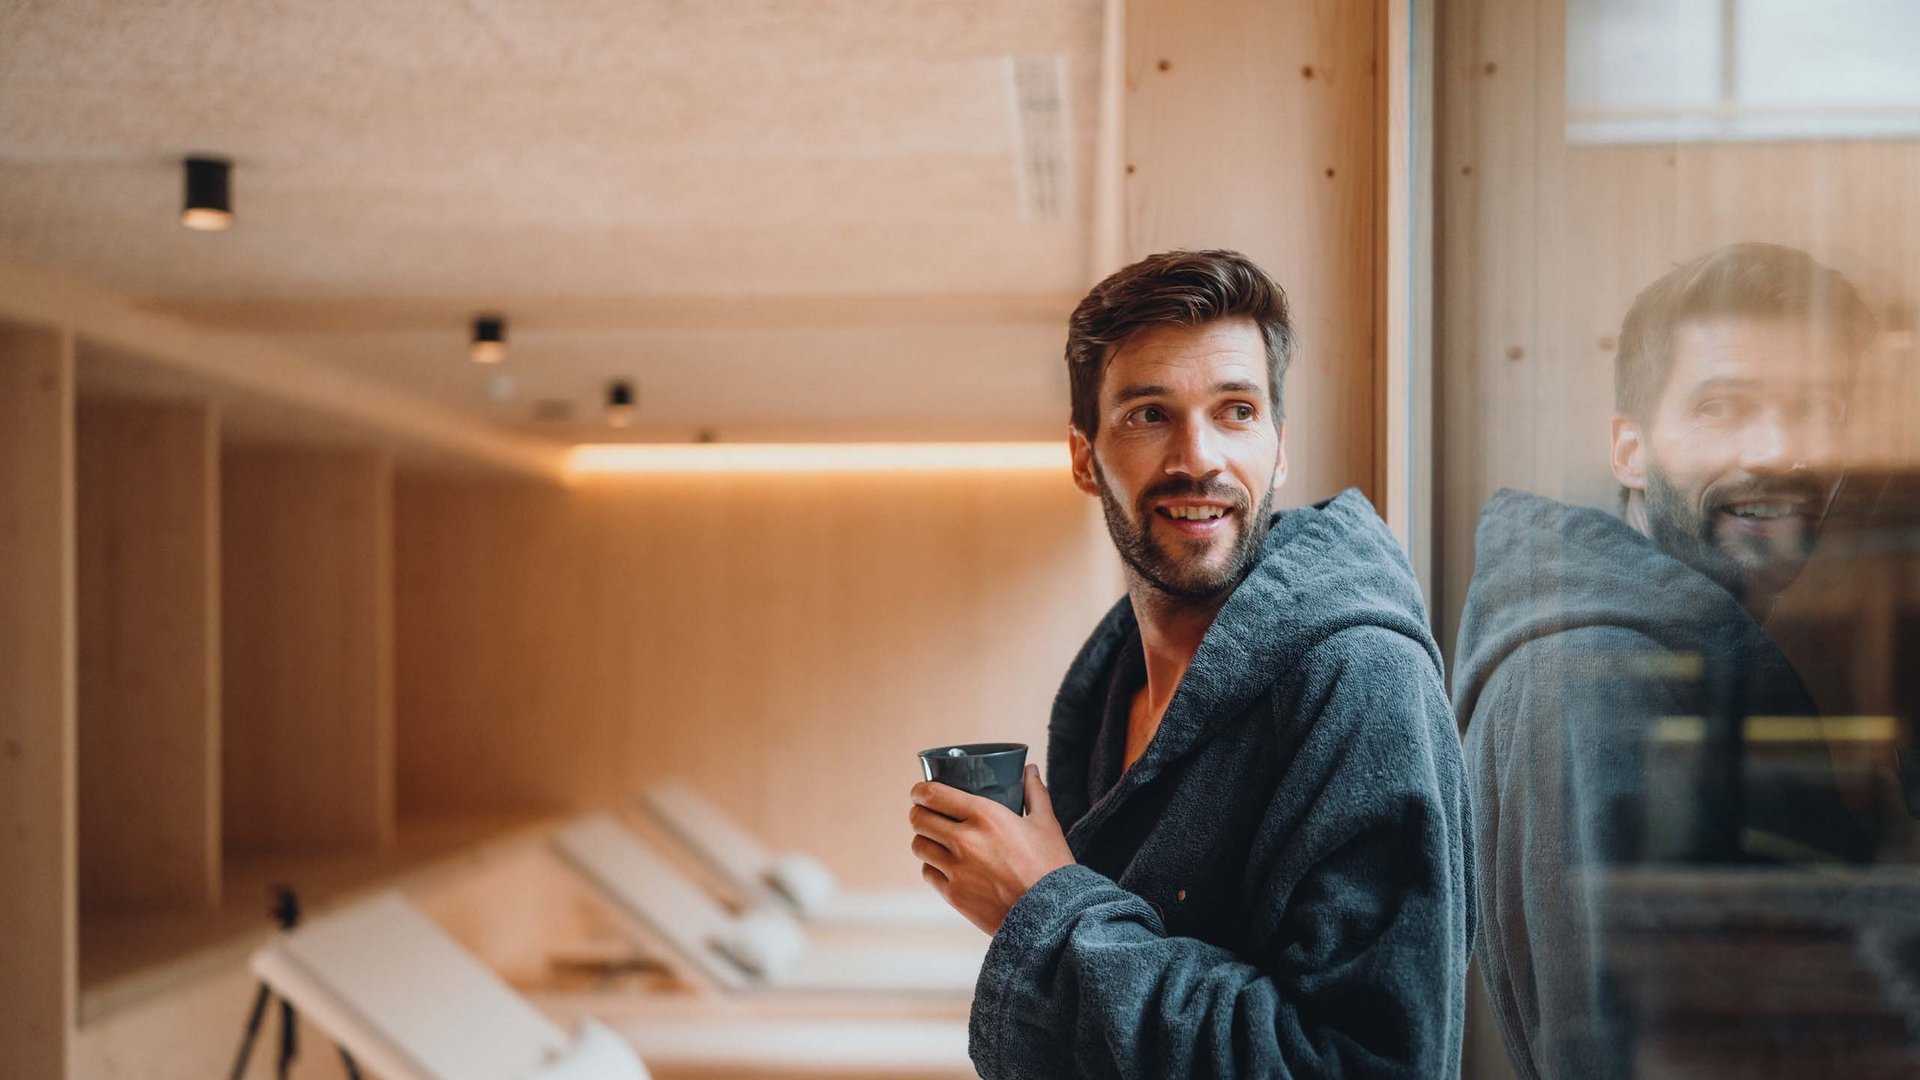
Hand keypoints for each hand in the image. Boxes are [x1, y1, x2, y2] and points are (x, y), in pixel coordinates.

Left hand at [909, 765, 1074, 934]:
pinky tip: (944, 864)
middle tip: (926, 813)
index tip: (920, 791)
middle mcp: (965, 840)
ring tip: (935, 839)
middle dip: (919, 813)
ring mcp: (956, 870)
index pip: (934, 794)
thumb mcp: (1047, 824)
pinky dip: (933, 866)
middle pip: (919, 819)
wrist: (1052, 916)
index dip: (920, 790)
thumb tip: (1030, 770)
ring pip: (919, 846)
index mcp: (986, 816)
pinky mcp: (954, 895)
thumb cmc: (1050, 867)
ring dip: (924, 839)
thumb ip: (1035, 792)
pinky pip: (928, 873)